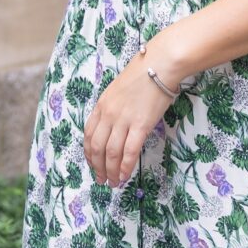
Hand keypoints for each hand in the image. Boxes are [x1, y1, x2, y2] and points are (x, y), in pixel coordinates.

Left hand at [84, 41, 185, 187]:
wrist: (159, 65)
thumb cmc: (143, 74)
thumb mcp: (118, 89)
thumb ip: (113, 107)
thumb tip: (115, 125)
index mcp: (101, 105)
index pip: (88, 134)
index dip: (89, 153)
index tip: (92, 164)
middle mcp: (108, 114)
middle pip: (97, 147)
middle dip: (97, 166)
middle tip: (101, 179)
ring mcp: (123, 120)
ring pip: (111, 153)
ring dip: (110, 170)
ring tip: (113, 182)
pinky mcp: (140, 125)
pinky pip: (129, 151)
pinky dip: (126, 166)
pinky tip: (125, 176)